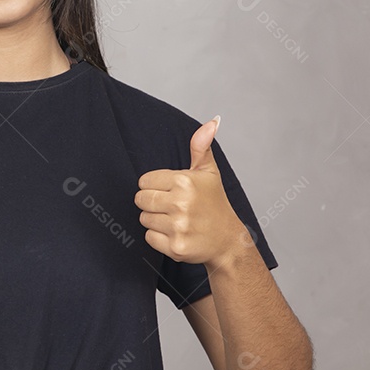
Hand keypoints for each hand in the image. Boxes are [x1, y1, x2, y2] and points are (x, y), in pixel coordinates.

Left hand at [134, 115, 249, 266]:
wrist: (228, 241)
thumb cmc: (215, 204)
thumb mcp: (209, 172)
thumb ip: (201, 146)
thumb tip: (212, 121)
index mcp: (184, 181)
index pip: (144, 181)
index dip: (155, 186)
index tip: (170, 191)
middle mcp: (181, 203)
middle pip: (141, 200)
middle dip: (152, 203)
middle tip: (171, 206)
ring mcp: (178, 227)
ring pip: (144, 219)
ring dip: (156, 220)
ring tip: (176, 220)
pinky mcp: (176, 247)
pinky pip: (149, 237)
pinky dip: (159, 238)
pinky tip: (176, 234)